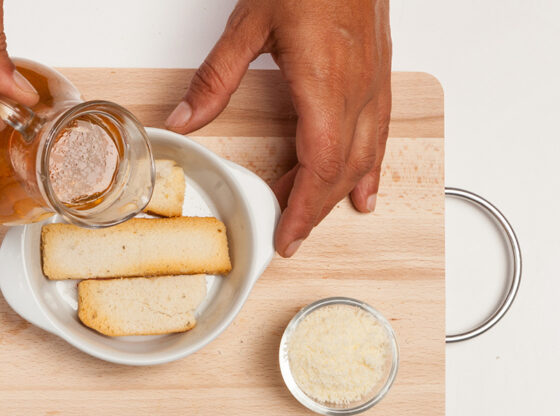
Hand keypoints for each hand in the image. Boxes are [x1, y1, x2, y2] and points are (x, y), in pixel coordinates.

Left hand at [165, 0, 391, 256]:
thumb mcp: (249, 25)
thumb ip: (216, 79)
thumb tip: (187, 118)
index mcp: (324, 85)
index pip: (318, 167)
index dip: (304, 209)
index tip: (287, 236)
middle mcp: (357, 91)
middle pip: (342, 170)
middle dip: (317, 210)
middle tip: (292, 234)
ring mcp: (374, 83)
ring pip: (366, 155)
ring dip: (342, 192)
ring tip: (325, 217)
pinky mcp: (380, 73)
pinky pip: (382, 132)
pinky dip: (372, 166)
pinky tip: (366, 183)